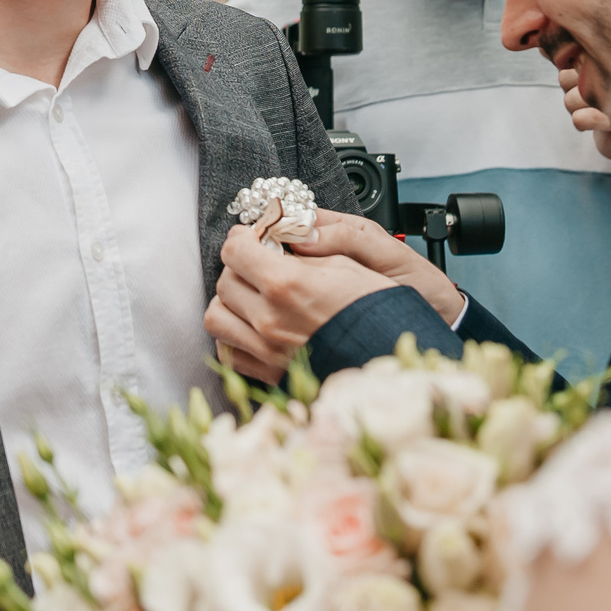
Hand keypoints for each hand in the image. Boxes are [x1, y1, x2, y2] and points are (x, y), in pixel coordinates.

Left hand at [207, 214, 464, 381]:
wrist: (394, 358)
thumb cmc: (379, 310)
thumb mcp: (348, 264)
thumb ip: (302, 250)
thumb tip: (275, 236)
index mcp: (287, 285)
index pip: (235, 251)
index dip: (240, 239)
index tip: (249, 238)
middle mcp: (270, 319)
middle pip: (224, 282)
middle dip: (238, 268)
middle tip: (257, 266)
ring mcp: (266, 351)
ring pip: (217, 317)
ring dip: (230, 302)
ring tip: (252, 297)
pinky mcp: (270, 374)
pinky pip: (228, 352)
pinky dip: (234, 337)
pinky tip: (253, 327)